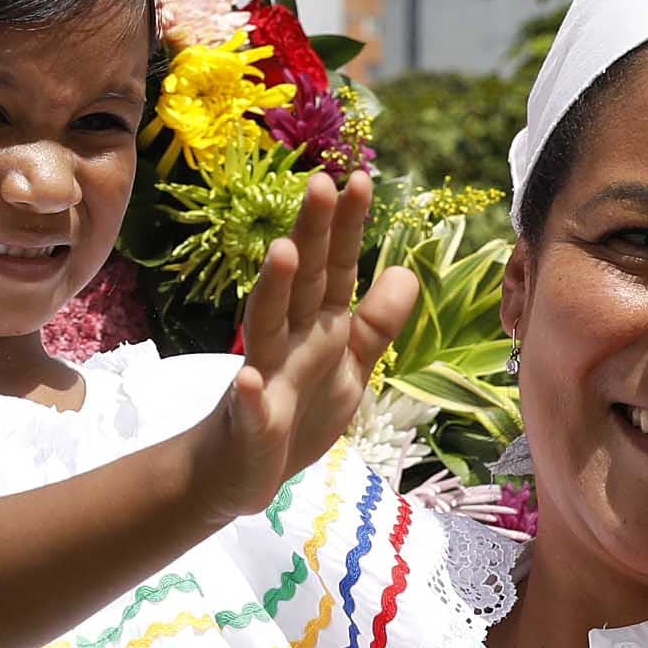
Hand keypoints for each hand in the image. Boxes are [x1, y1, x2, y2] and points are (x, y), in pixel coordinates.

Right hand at [188, 173, 422, 519]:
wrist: (243, 470)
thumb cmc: (296, 412)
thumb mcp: (348, 365)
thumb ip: (376, 323)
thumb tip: (405, 269)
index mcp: (316, 324)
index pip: (333, 267)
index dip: (346, 227)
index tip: (358, 178)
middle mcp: (288, 339)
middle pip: (301, 280)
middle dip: (311, 234)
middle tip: (320, 183)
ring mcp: (265, 377)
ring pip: (267, 326)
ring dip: (273, 288)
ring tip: (283, 250)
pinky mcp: (250, 422)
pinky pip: (249, 406)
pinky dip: (248, 393)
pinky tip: (248, 380)